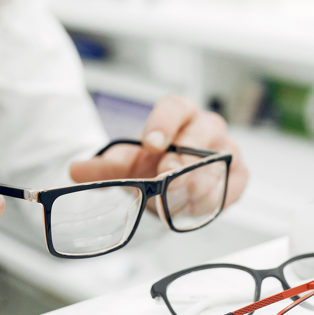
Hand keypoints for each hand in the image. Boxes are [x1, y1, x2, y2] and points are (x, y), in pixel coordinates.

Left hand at [70, 95, 248, 207]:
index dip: (164, 123)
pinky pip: (232, 184)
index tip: (151, 143)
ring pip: (220, 158)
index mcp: (180, 114)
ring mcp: (227, 149)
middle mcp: (207, 127)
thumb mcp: (127, 166)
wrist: (171, 186)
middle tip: (167, 172)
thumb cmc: (154, 166)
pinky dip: (214, 196)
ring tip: (177, 196)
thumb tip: (75, 170)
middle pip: (203, 130)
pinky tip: (195, 206)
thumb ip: (104, 167)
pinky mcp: (238, 175)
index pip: (176, 107)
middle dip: (184, 153)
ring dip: (198, 179)